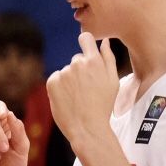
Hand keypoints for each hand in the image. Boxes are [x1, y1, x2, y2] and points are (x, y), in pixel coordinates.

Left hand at [47, 32, 119, 147]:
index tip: (87, 48)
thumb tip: (105, 42)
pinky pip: (56, 79)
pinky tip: (68, 98)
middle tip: (88, 89)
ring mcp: (63, 73)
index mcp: (94, 61)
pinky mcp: (52, 82)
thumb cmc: (103, 105)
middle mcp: (77, 63)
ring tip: (78, 97)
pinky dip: (60, 87)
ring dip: (70, 80)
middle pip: (77, 59)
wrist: (87, 127)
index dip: (86, 42)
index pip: (86, 38)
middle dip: (81, 70)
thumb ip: (108, 59)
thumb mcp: (113, 81)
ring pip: (67, 71)